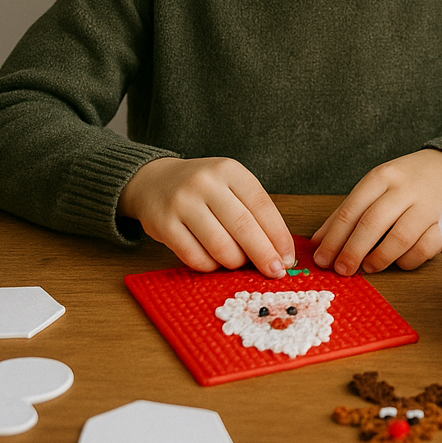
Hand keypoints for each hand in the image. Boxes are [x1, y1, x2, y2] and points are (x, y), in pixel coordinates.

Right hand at [118, 156, 295, 275]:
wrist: (153, 182)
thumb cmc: (203, 189)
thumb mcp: (230, 186)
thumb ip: (253, 212)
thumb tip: (280, 251)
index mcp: (229, 170)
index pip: (262, 205)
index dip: (278, 235)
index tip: (288, 257)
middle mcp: (205, 183)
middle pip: (243, 227)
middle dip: (264, 255)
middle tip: (276, 272)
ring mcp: (182, 203)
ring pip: (220, 246)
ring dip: (236, 262)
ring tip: (239, 263)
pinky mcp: (163, 225)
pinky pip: (195, 257)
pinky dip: (211, 266)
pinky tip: (215, 262)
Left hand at [311, 149, 441, 272]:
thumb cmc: (409, 179)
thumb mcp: (377, 185)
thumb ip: (350, 211)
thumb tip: (319, 241)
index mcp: (382, 177)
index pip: (351, 210)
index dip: (334, 238)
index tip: (322, 259)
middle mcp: (404, 189)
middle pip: (372, 223)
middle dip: (352, 251)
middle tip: (342, 270)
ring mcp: (427, 205)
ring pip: (399, 238)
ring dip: (380, 258)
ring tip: (368, 267)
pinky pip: (425, 247)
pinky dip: (409, 260)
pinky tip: (399, 263)